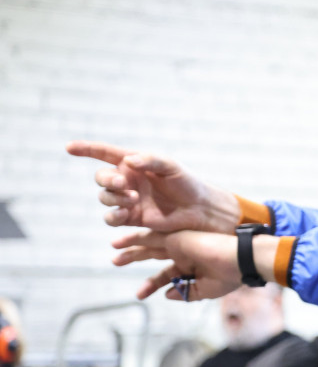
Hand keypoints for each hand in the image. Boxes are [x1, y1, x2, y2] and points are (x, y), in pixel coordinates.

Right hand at [66, 141, 240, 233]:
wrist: (199, 210)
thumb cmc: (187, 184)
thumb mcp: (171, 167)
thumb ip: (150, 161)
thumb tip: (127, 161)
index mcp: (134, 164)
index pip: (104, 153)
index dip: (86, 149)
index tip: (69, 147)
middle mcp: (127, 181)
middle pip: (102, 178)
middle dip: (108, 180)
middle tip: (124, 184)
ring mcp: (128, 200)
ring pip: (105, 198)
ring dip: (114, 199)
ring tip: (133, 199)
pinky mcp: (132, 219)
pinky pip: (112, 218)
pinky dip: (114, 216)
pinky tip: (125, 213)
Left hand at [112, 230, 245, 300]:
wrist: (241, 260)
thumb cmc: (230, 276)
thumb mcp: (206, 290)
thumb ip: (187, 293)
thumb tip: (167, 295)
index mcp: (192, 265)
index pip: (167, 274)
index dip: (153, 284)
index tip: (140, 295)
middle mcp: (184, 253)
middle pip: (154, 256)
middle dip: (135, 259)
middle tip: (116, 262)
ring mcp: (180, 243)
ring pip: (150, 244)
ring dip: (131, 248)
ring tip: (114, 253)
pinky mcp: (176, 236)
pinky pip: (151, 235)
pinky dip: (135, 238)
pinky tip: (119, 241)